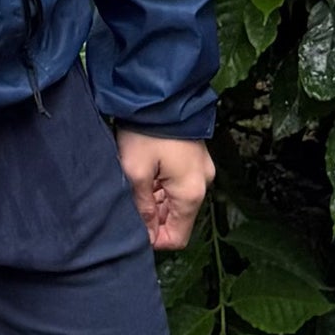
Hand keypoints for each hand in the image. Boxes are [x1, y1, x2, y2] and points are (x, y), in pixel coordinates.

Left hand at [116, 130, 212, 252]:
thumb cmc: (146, 132)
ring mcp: (203, 168)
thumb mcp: (136, 172)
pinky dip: (165, 185)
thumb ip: (142, 207)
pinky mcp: (197, 156)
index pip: (178, 237)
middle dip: (155, 218)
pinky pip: (182, 182)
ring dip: (158, 200)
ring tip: (136, 186)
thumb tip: (147, 233)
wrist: (161, 94)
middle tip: (131, 205)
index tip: (135, 231)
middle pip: (179, 218)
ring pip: (179, 200)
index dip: (156, 239)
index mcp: (191, 193)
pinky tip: (147, 175)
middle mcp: (203, 184)